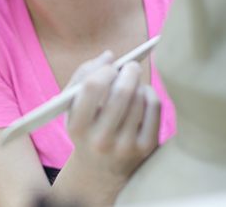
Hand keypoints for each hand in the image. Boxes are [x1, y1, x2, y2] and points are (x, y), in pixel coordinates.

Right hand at [65, 59, 159, 188]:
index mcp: (77, 126)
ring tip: (133, 81)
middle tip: (130, 65)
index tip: (110, 66)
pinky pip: (153, 107)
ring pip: (139, 97)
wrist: (100, 169)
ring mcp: (125, 146)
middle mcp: (100, 140)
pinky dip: (149, 92)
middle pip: (122, 92)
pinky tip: (142, 93)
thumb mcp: (72, 105)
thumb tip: (109, 56)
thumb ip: (83, 76)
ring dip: (138, 82)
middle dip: (128, 70)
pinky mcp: (145, 148)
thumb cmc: (86, 125)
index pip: (92, 86)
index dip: (104, 69)